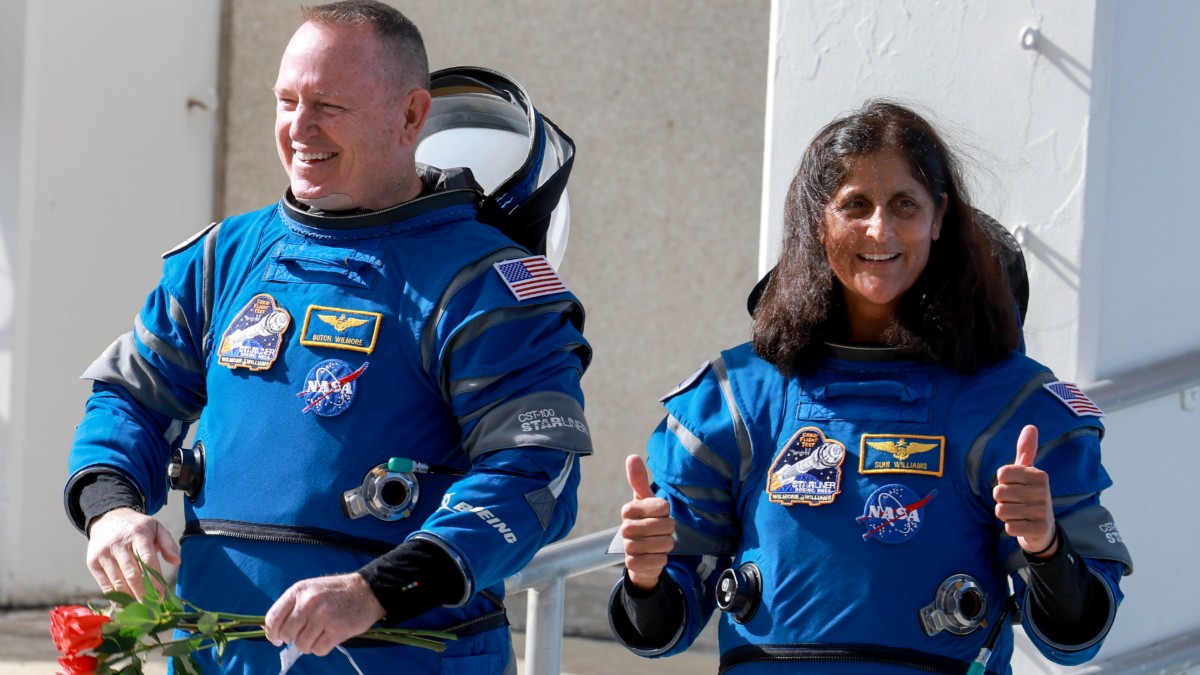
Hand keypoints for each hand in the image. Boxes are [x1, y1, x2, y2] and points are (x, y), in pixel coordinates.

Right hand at [86, 508, 180, 599]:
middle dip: (144, 593)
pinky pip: (105, 585)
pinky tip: (125, 605)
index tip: (163, 595)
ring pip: (118, 582)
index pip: (148, 560)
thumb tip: (177, 562)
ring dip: (131, 598)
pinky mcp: (93, 563)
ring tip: (141, 610)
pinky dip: (116, 597)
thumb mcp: (156, 527)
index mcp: (137, 534)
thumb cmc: (137, 527)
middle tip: (153, 607)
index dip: (155, 579)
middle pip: (132, 574)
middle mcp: (118, 544)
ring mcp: (104, 554)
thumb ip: (168, 544)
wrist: (107, 518)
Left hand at [264, 573, 385, 655]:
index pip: (273, 618)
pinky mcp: (338, 629)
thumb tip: (273, 632)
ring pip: (302, 645)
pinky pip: (319, 650)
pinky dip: (322, 647)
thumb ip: (291, 607)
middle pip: (287, 635)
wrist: (367, 590)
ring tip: (321, 633)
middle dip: (294, 638)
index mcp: (298, 591)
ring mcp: (324, 616)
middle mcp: (309, 602)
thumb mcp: (310, 590)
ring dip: (310, 644)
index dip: (272, 633)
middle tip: (307, 632)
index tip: (277, 639)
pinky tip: (330, 636)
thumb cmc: (335, 592)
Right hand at [620, 454, 674, 590]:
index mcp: (629, 509)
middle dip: (669, 530)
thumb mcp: (645, 501)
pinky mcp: (632, 564)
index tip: (659, 514)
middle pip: (665, 526)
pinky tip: (655, 556)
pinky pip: (658, 561)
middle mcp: (626, 527)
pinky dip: (661, 559)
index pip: (663, 506)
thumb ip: (639, 480)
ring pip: (663, 544)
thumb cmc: (645, 521)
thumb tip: (632, 456)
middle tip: (661, 531)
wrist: (640, 554)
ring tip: (658, 543)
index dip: (666, 512)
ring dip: (666, 545)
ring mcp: (628, 546)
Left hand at [993, 425, 1056, 556]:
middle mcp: (1043, 491)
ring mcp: (1042, 511)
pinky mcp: (1039, 530)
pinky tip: (1023, 525)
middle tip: (1017, 502)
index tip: (1015, 486)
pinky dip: (1011, 527)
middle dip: (1002, 500)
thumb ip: (1026, 450)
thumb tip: (1031, 426)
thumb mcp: (1027, 472)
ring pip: (1001, 511)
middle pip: (998, 493)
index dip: (1002, 482)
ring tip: (1019, 513)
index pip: (1001, 473)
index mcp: (1039, 475)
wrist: (1043, 528)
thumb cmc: (1029, 494)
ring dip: (1005, 514)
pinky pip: (1008, 527)